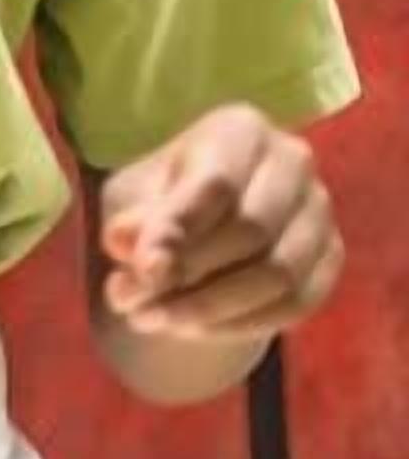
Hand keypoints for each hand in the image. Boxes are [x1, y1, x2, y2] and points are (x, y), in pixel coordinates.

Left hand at [100, 105, 340, 343]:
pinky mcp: (332, 256)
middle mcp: (292, 161)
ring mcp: (320, 210)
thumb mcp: (133, 198)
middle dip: (190, 276)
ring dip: (211, 308)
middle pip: (251, 230)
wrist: (205, 221)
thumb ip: (132, 221)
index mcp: (241, 129)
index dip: (176, 232)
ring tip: (154, 321)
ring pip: (278, 274)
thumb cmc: (161, 197)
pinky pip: (297, 302)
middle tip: (134, 306)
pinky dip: (242, 323)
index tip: (141, 272)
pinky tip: (193, 329)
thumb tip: (126, 245)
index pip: (215, 185)